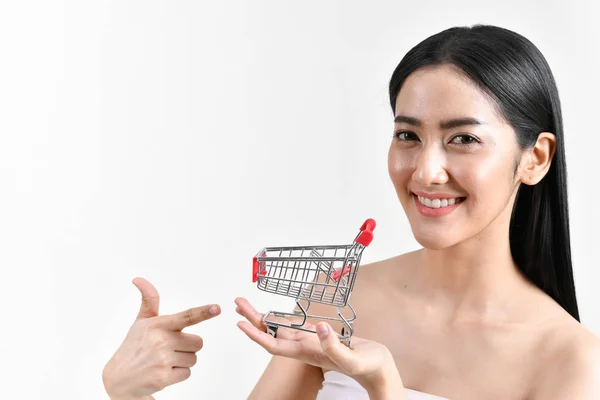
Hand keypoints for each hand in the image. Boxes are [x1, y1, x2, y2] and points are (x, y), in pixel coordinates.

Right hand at [102, 278, 220, 399]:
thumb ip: (149, 301)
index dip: (203, 312)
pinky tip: (163, 372)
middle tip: (169, 349)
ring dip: (182, 361)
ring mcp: (162, 359)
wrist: (118, 379)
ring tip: (164, 361)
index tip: (217, 308)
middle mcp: (161, 340)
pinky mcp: (163, 377)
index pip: (186, 316)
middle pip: (198, 342)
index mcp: (158, 324)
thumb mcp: (140, 322)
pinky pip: (187, 373)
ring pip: (193, 358)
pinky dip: (178, 374)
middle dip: (187, 347)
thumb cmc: (133, 347)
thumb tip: (138, 279)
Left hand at [234, 297, 404, 398]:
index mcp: (308, 353)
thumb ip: (335, 346)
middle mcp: (304, 347)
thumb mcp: (352, 358)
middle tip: (238, 302)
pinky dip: (282, 318)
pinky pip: (295, 327)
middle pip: (271, 334)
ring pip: (280, 329)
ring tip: (248, 305)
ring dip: (263, 317)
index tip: (240, 323)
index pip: (274, 345)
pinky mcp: (319, 337)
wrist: (379, 369)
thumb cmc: (368, 366)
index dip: (256, 335)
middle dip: (253, 319)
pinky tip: (275, 314)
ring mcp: (311, 342)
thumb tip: (320, 328)